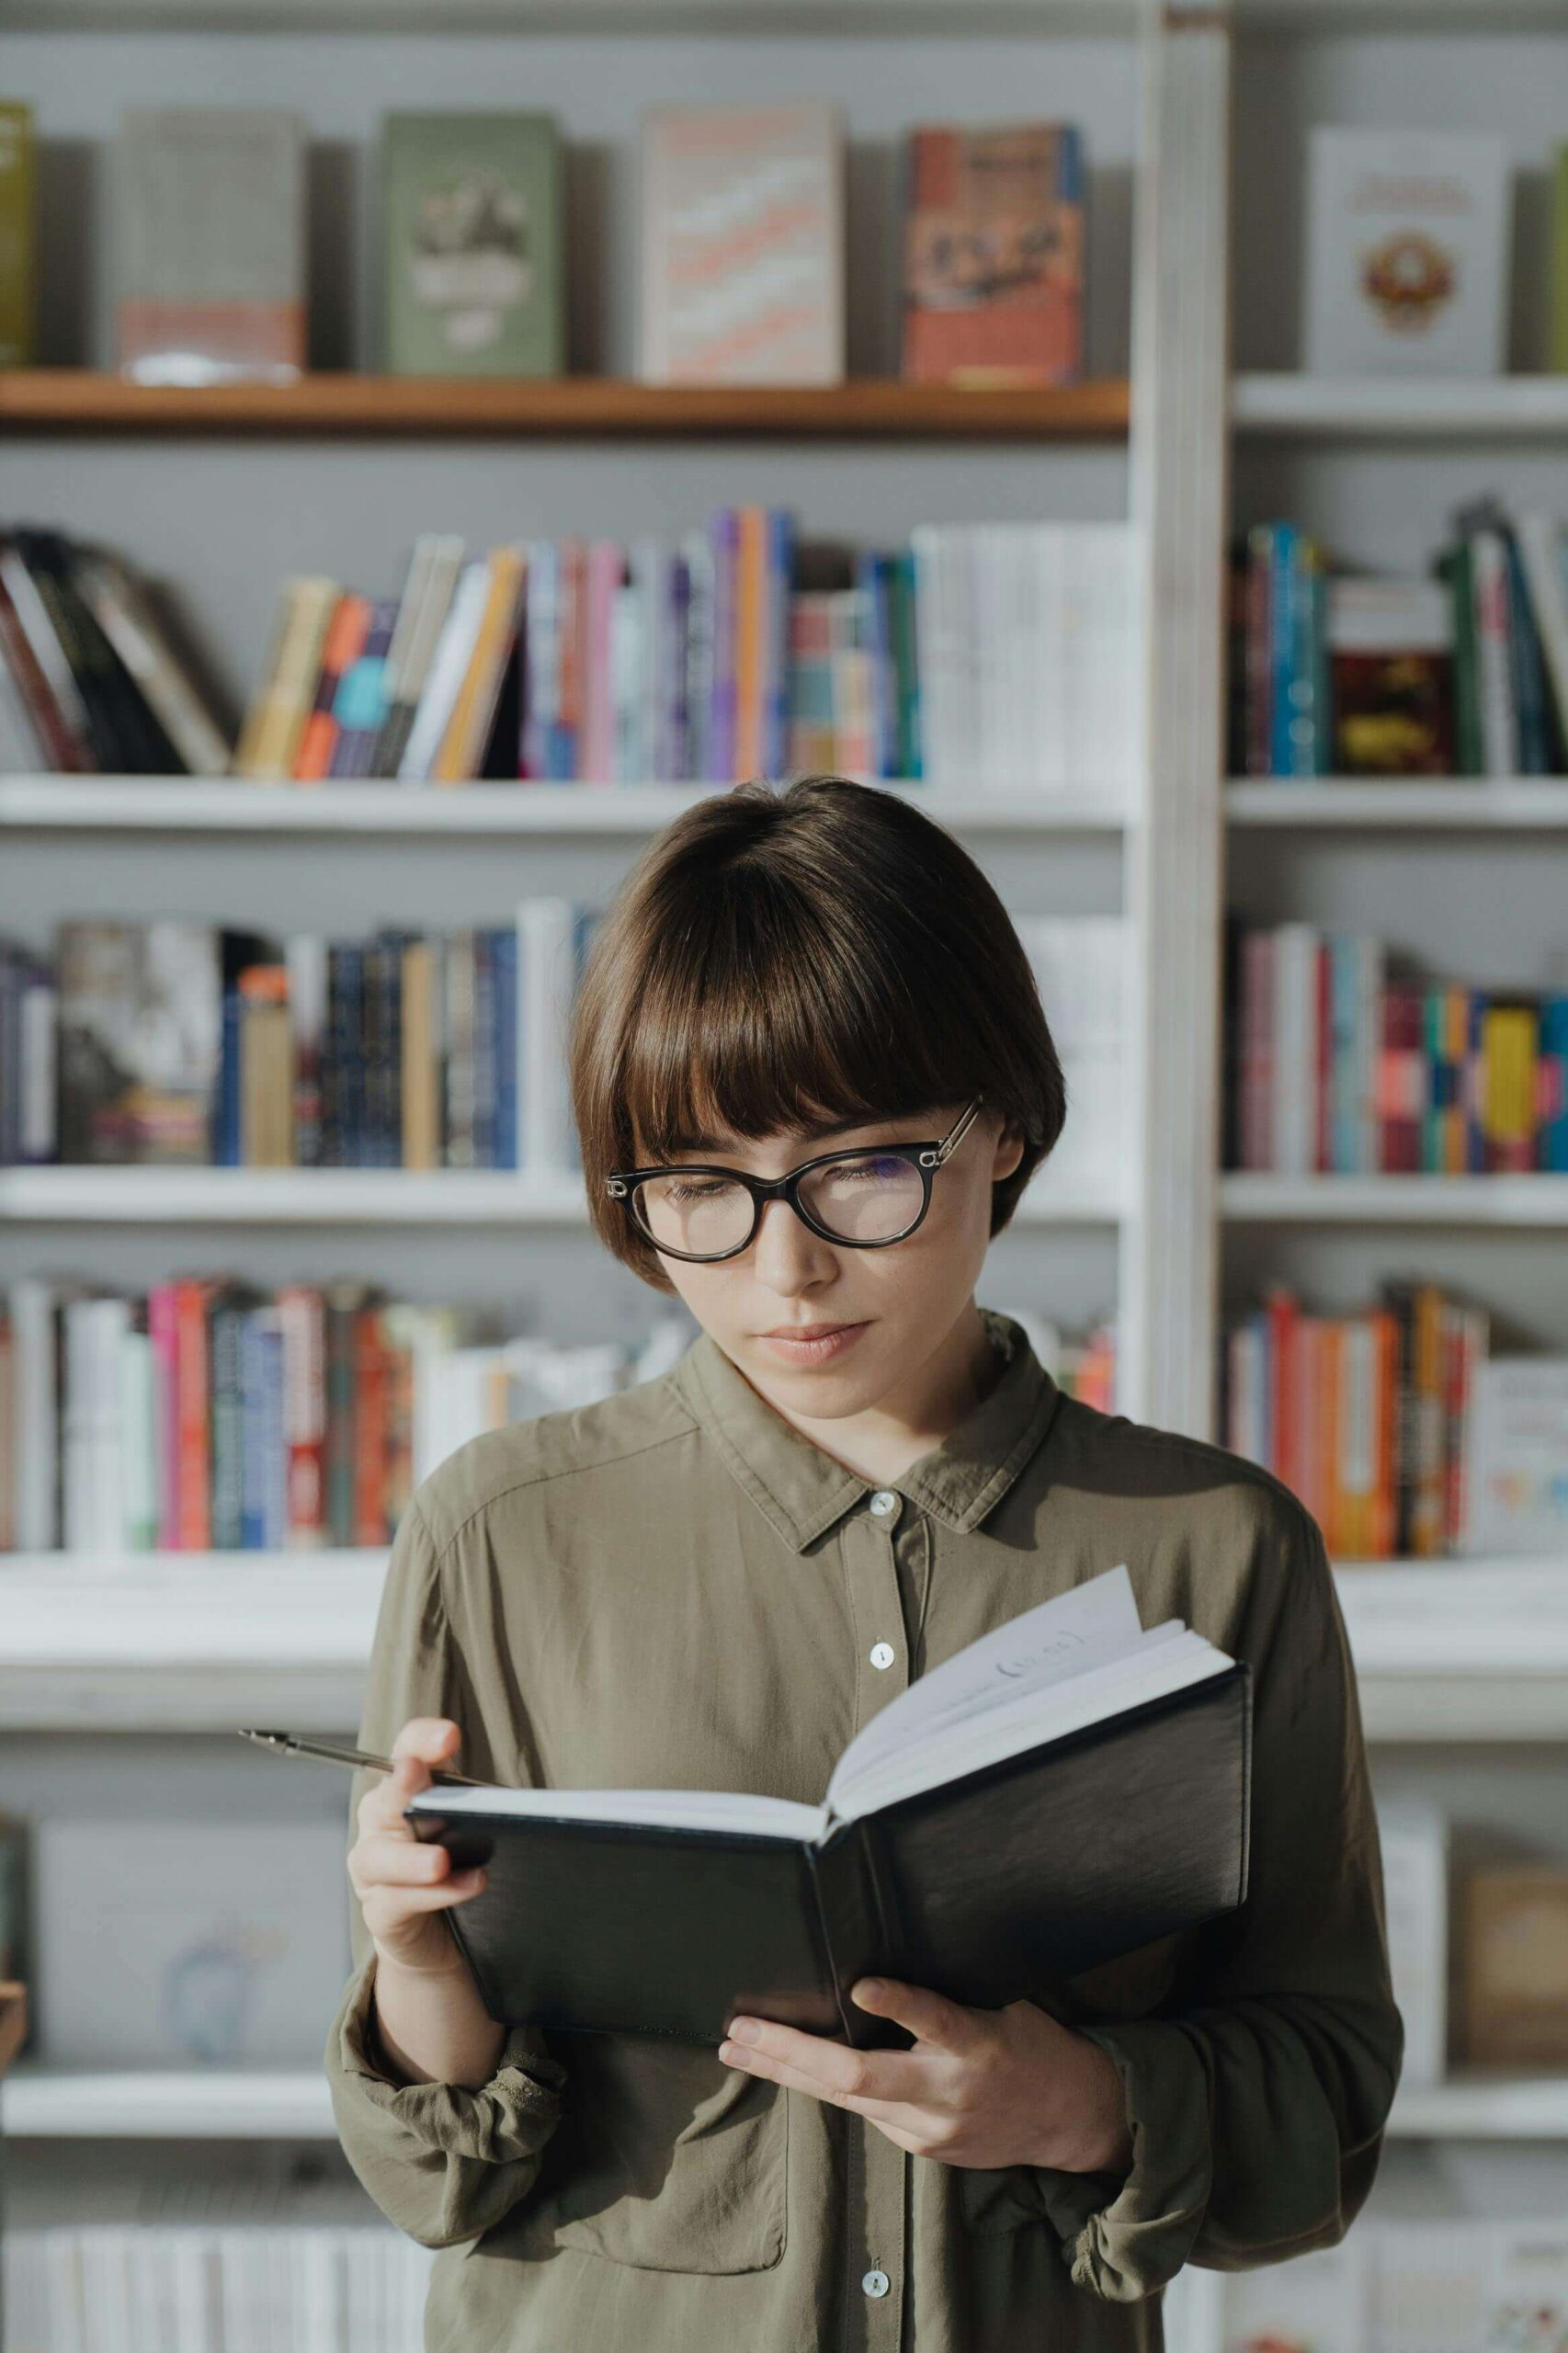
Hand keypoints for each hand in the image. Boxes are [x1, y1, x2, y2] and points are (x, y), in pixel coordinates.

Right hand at [347, 1716, 487, 1974]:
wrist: (439, 1932)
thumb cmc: (457, 1862)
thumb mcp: (472, 1823)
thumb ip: (481, 1806)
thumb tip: (521, 1805)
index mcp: (404, 1788)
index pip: (407, 1749)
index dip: (423, 1740)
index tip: (449, 1736)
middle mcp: (380, 1821)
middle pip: (384, 1799)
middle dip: (401, 1786)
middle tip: (416, 1774)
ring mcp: (373, 1868)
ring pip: (379, 1857)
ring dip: (411, 1858)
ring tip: (440, 1860)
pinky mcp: (380, 1911)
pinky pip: (398, 1901)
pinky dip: (433, 1895)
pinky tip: (466, 1887)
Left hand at [719, 1977, 1133, 2176]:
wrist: (1070, 2120)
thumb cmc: (1033, 2045)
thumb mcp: (1004, 2004)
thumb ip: (949, 1995)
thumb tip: (882, 1965)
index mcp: (977, 2043)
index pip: (935, 2020)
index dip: (897, 2004)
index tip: (860, 1987)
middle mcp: (949, 2091)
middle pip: (860, 2077)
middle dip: (791, 2052)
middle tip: (742, 2031)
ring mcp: (931, 2128)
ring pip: (847, 2099)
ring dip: (787, 2072)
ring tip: (739, 2049)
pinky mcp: (923, 2148)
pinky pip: (865, 2112)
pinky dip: (825, 2088)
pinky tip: (785, 2069)